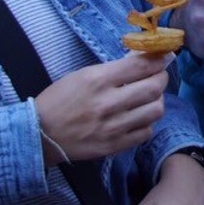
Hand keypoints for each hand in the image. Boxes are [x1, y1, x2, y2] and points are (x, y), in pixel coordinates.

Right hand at [34, 53, 167, 165]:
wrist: (40, 134)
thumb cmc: (59, 100)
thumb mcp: (83, 75)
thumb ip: (113, 70)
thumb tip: (143, 62)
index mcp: (97, 80)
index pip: (141, 66)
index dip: (159, 60)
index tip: (164, 57)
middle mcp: (108, 103)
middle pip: (154, 88)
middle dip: (161, 79)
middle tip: (158, 77)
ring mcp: (113, 127)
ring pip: (155, 111)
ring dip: (156, 101)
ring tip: (148, 99)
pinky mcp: (114, 146)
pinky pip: (146, 132)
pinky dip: (147, 123)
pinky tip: (138, 118)